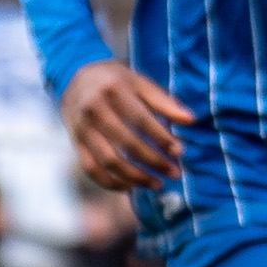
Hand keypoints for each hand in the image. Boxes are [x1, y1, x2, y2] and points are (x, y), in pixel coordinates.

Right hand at [61, 61, 194, 191]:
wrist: (75, 78)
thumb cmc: (116, 81)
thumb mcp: (140, 83)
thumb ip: (165, 102)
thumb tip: (191, 120)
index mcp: (114, 91)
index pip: (140, 120)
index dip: (161, 137)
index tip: (179, 152)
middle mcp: (94, 110)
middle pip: (126, 143)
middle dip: (153, 161)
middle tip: (175, 173)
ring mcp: (82, 129)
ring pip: (108, 160)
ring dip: (135, 177)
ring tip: (157, 185)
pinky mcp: (76, 143)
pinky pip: (91, 168)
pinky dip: (110, 182)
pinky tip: (131, 187)